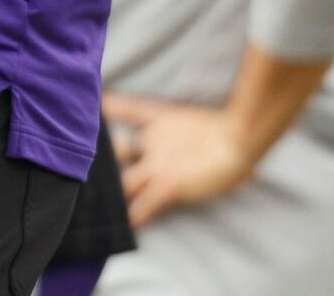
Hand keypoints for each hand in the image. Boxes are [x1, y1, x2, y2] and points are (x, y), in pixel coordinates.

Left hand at [104, 95, 260, 225]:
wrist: (238, 137)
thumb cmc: (231, 130)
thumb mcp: (203, 122)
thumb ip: (191, 132)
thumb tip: (211, 149)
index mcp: (162, 120)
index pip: (128, 109)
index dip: (108, 108)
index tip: (95, 108)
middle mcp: (153, 140)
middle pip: (116, 150)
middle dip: (106, 162)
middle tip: (97, 170)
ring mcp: (158, 163)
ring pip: (123, 182)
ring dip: (117, 195)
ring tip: (105, 205)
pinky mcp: (167, 185)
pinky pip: (143, 206)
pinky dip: (135, 217)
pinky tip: (129, 225)